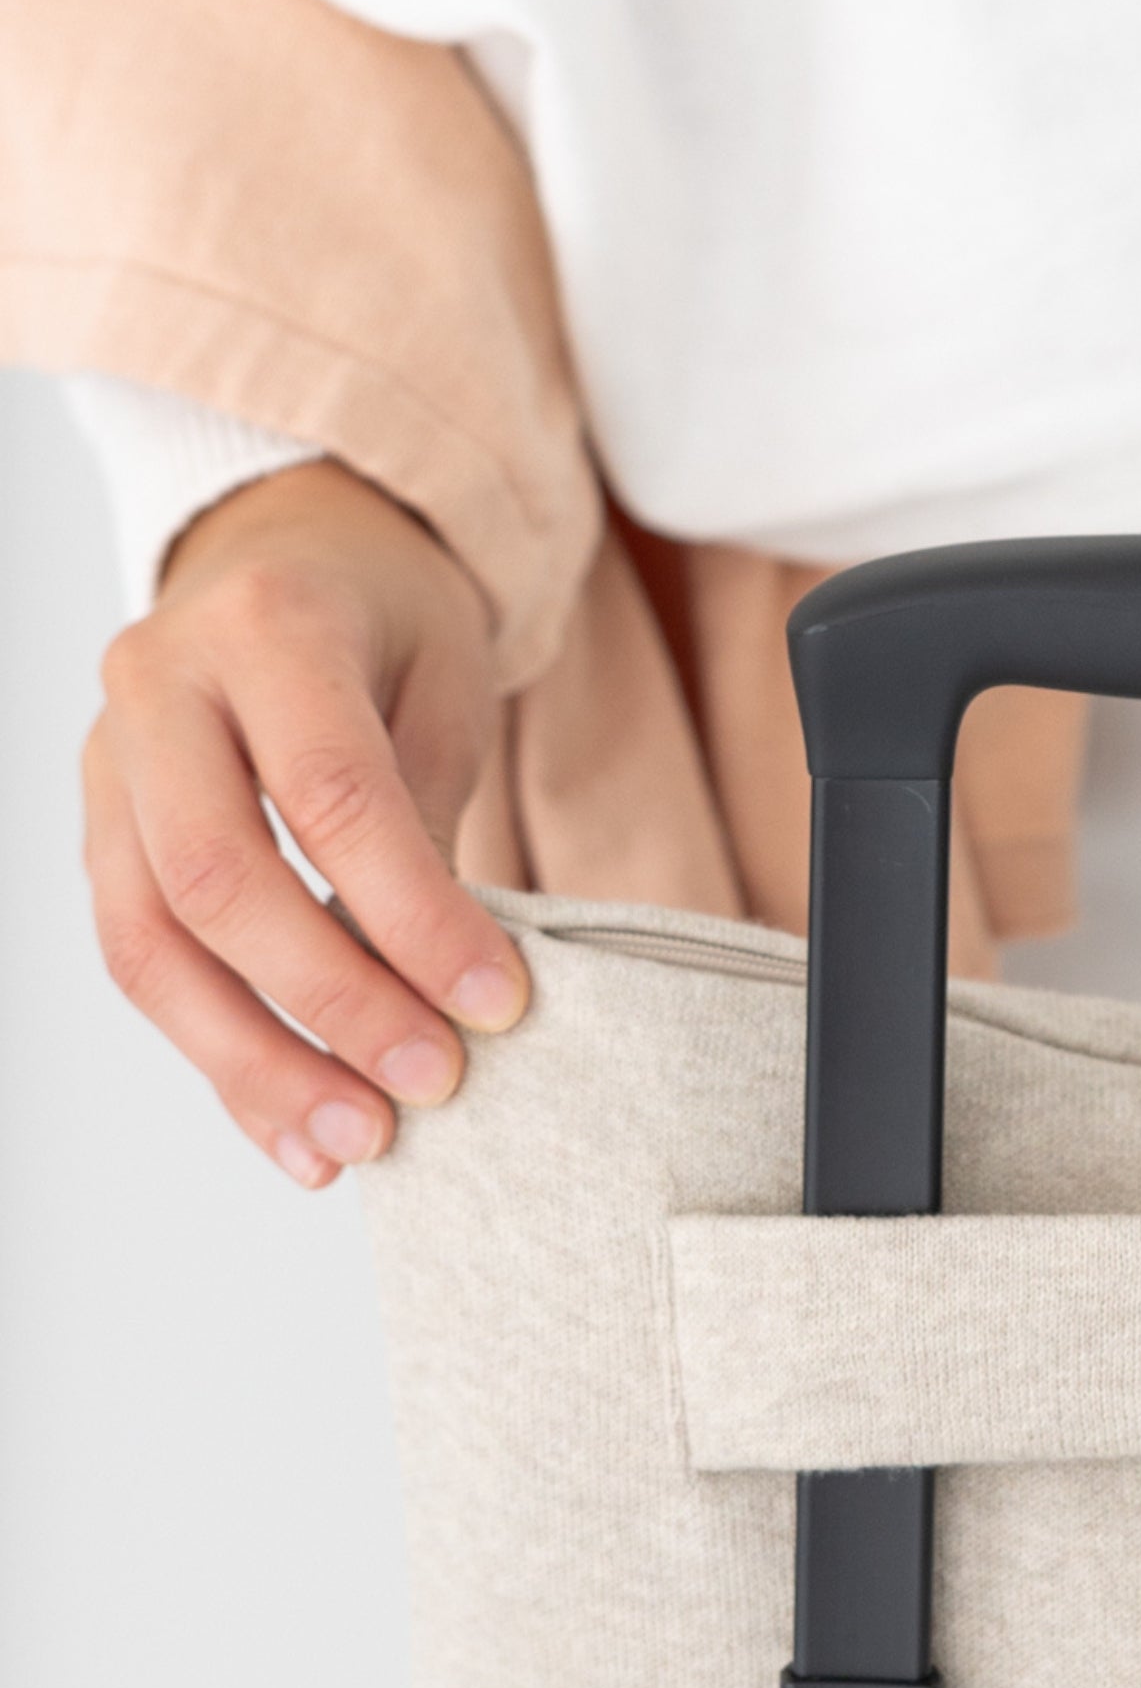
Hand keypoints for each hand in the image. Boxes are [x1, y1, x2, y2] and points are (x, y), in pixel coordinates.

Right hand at [82, 460, 527, 1188]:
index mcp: (268, 624)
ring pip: (150, 941)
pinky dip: (218, 1055)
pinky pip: (140, 959)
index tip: (495, 1004)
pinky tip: (292, 1126)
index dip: (413, 915)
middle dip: (328, 1001)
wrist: (287, 546)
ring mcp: (108, 758)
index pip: (332, 794)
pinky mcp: (97, 826)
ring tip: (356, 1141)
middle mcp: (160, 686)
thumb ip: (429, 814)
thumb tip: (445, 987)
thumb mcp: (443, 676)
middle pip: (218, 878)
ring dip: (254, 1060)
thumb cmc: (385, 614)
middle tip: (429, 1084)